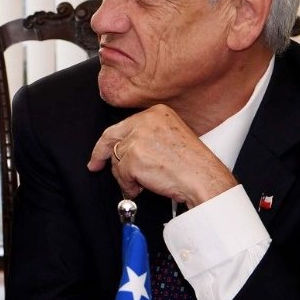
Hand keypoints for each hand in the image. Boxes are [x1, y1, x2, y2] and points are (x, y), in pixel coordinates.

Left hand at [88, 105, 236, 205]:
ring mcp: (138, 138)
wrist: (204, 178)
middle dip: (100, 153)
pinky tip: (143, 187)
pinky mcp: (134, 157)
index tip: (102, 149)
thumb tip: (125, 148)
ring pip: (117, 158)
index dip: (110, 139)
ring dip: (125, 175)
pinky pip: (121, 174)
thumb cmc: (194, 164)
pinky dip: (129, 184)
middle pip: (111, 137)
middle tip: (96, 164)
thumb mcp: (171, 138)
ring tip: (142, 182)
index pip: (123, 125)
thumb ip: (147, 137)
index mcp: (156, 113)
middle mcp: (146, 121)